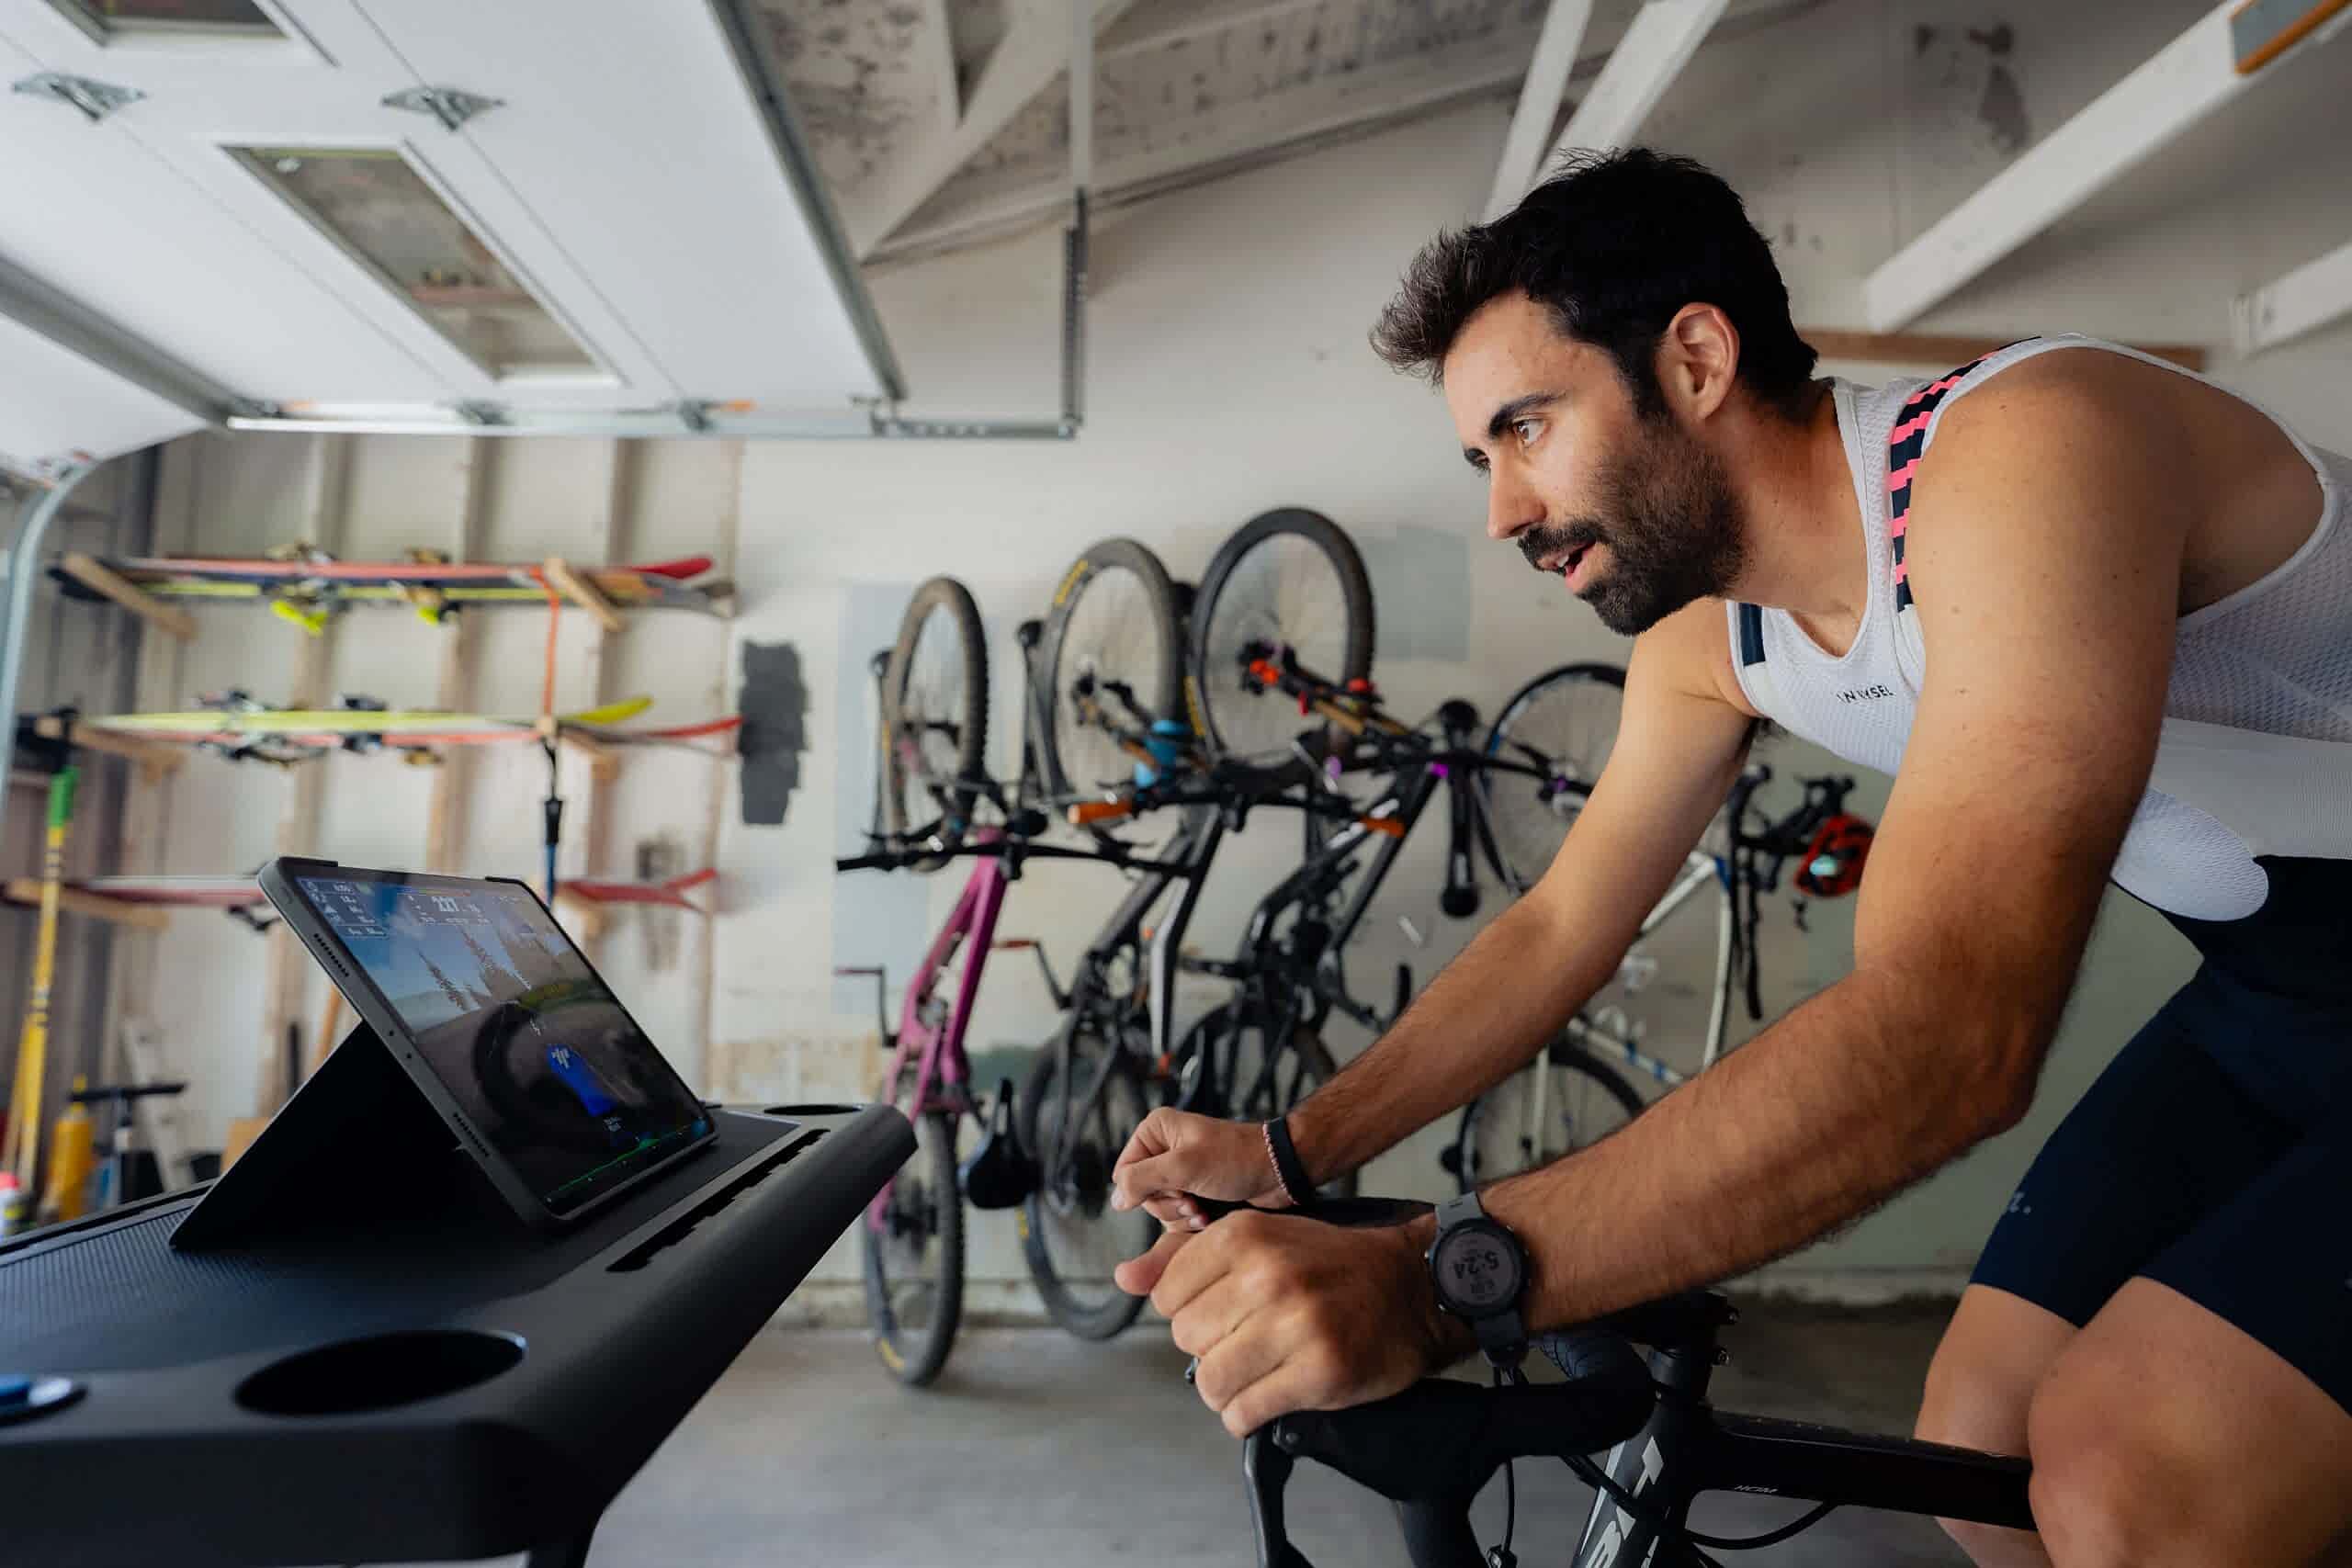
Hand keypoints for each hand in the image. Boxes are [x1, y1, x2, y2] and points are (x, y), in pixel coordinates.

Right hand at [1109, 1108, 1284, 1228]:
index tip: (1176, 1190)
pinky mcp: (1195, 1188)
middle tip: (1192, 1201)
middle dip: (1168, 1206)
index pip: (1124, 1173)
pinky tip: (1208, 1217)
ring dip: (1181, 1216)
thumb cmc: (1236, 1159)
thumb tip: (1116, 1199)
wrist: (1277, 1171)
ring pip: (1160, 1208)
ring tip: (1203, 1211)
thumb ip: (1142, 1180)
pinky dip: (1190, 1220)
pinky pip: (1178, 1214)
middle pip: (1142, 1194)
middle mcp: (1164, 1149)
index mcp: (1155, 1132)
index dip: (1145, 1191)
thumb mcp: (1183, 1166)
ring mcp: (1180, 1171)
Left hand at [1129, 1209, 1465, 1436]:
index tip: (1225, 1312)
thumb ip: (1185, 1259)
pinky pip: (1245, 1413)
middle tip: (1250, 1341)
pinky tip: (1272, 1394)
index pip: (1167, 1296)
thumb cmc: (1330, 1264)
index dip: (1192, 1312)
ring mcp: (1294, 1325)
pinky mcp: (1319, 1372)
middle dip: (1212, 1349)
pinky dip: (1248, 1415)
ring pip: (1211, 1382)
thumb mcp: (1259, 1239)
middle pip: (1186, 1340)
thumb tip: (1124, 1278)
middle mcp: (1266, 1275)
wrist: (1411, 1288)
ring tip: (1258, 1373)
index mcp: (1244, 1236)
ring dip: (1228, 1389)